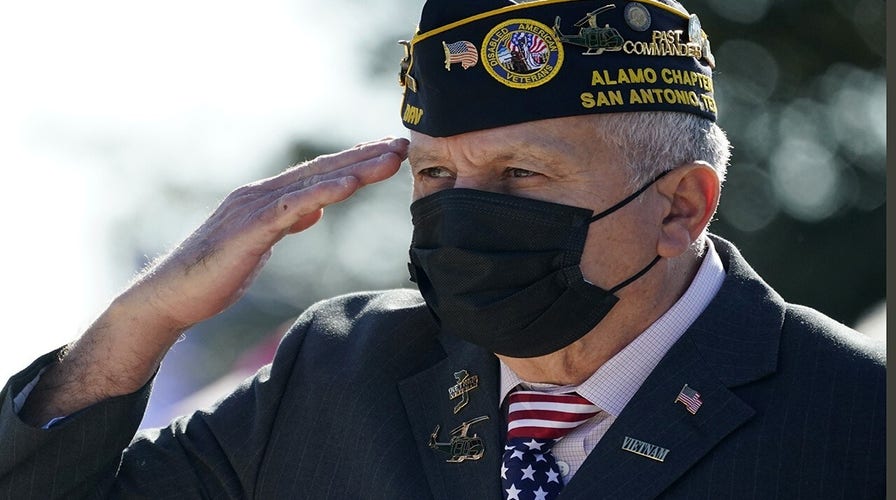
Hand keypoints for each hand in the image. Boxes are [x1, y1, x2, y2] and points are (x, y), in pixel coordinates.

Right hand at [19, 137, 408, 422]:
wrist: (172, 296)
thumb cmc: (214, 273)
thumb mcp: (261, 243)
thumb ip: (286, 223)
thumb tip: (313, 211)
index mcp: (267, 198)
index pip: (320, 174)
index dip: (356, 161)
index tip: (390, 152)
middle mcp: (262, 194)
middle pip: (324, 169)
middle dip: (365, 155)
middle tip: (403, 144)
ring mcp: (255, 207)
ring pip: (314, 182)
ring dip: (356, 168)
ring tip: (391, 157)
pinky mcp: (250, 229)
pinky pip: (292, 207)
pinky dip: (323, 193)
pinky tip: (350, 184)